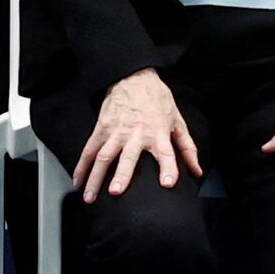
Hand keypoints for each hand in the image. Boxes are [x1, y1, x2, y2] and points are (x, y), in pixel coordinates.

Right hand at [74, 67, 203, 199]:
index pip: (165, 152)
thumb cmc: (158, 100)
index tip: (167, 183)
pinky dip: (82, 167)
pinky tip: (77, 182)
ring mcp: (116, 131)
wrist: (133, 76)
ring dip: (95, 177)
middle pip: (127, 156)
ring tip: (90, 197)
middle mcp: (136, 133)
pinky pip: (89, 150)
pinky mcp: (101, 128)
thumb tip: (197, 172)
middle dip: (122, 175)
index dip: (168, 168)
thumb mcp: (177, 121)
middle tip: (116, 192)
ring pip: (103, 156)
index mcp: (157, 132)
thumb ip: (187, 148)